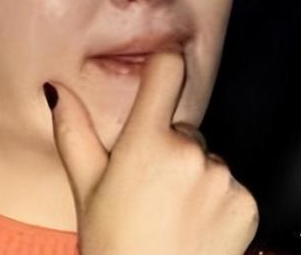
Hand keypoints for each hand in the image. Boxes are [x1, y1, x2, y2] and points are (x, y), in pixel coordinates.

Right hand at [45, 52, 258, 254]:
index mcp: (146, 142)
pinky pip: (231, 188)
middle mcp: (189, 153)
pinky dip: (218, 203)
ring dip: (195, 178)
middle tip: (149, 192)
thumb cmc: (113, 244)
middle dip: (170, 151)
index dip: (165, 64)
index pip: (167, 71)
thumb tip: (55, 89)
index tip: (163, 67)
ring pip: (207, 161)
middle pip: (183, 130)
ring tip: (171, 216)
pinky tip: (195, 228)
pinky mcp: (246, 203)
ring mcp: (222, 178)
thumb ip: (73, 132)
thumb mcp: (85, 189)